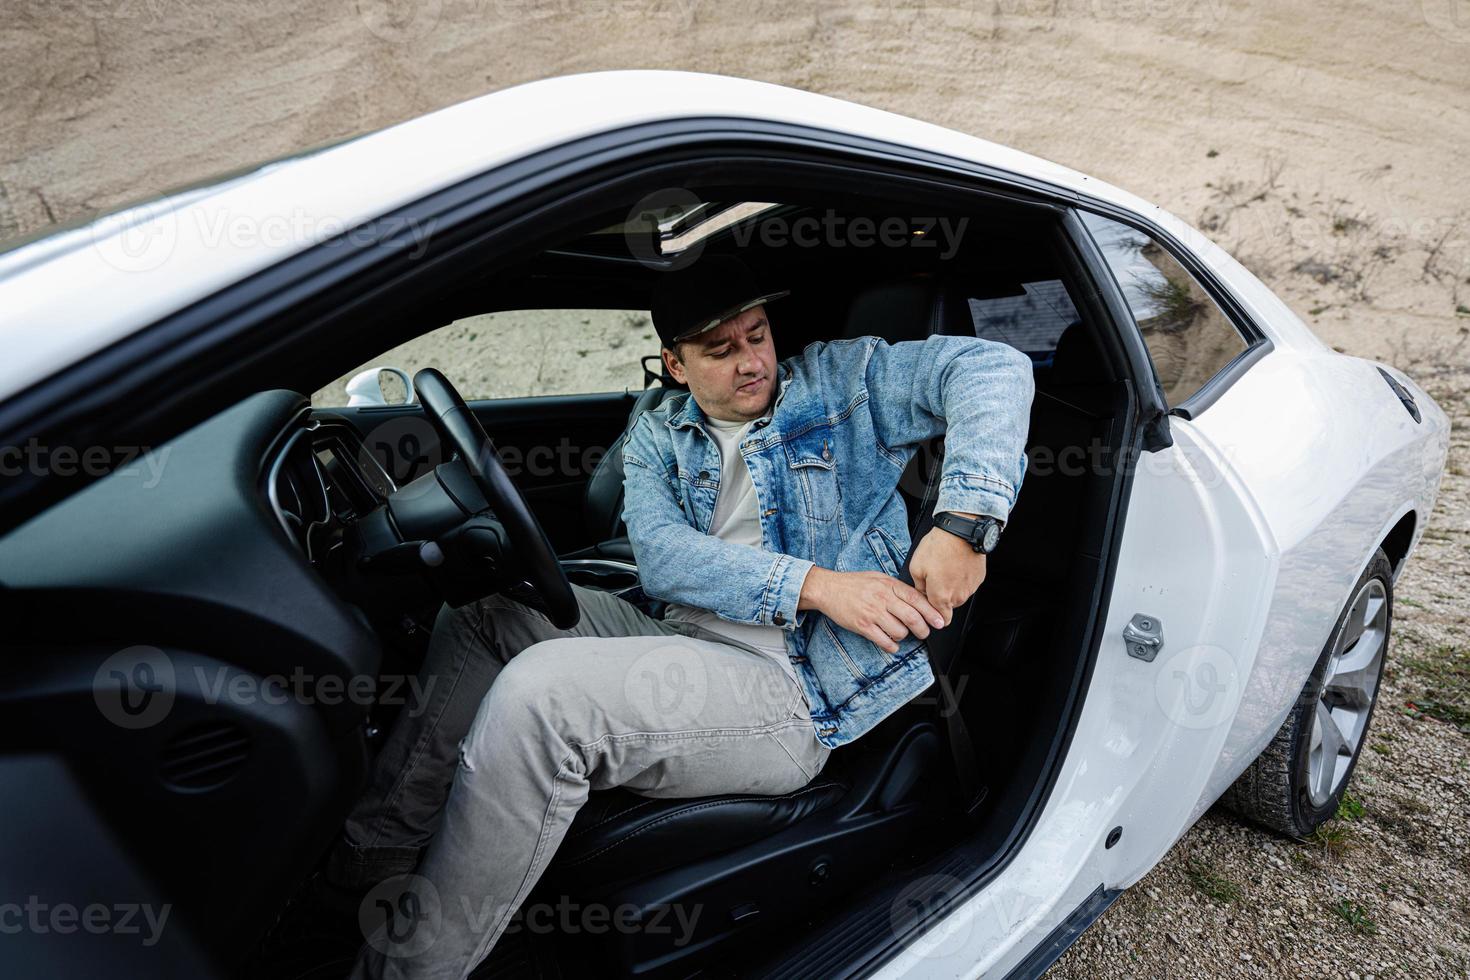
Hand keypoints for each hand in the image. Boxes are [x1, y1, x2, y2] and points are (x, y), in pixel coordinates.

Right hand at [799, 567, 945, 653]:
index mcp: (889, 585)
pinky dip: (892, 646)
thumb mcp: (878, 578)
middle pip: (912, 618)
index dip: (931, 612)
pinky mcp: (863, 626)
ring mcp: (872, 613)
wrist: (828, 589)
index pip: (917, 600)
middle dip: (923, 629)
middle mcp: (882, 599)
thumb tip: (917, 600)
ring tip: (901, 634)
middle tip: (924, 633)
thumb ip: (897, 588)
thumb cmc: (854, 583)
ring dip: (904, 637)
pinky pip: (884, 641)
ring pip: (900, 632)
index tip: (939, 621)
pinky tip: (891, 644)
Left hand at [909, 519, 988, 624]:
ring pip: (959, 594)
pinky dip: (962, 577)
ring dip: (952, 586)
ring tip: (945, 567)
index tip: (931, 607)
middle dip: (942, 596)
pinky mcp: (979, 578)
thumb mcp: (916, 567)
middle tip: (935, 578)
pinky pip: (968, 584)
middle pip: (949, 606)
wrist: (961, 532)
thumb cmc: (938, 547)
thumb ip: (918, 587)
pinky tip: (955, 564)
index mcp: (941, 597)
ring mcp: (971, 588)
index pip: (942, 621)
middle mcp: (958, 596)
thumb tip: (922, 593)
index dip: (935, 616)